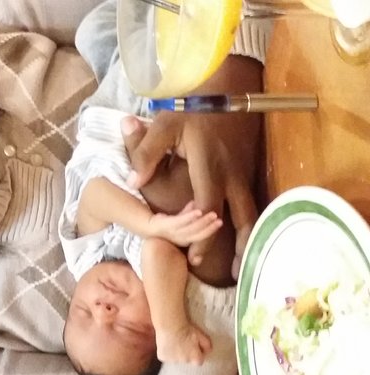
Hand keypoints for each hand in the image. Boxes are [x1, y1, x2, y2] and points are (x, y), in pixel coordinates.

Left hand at [122, 56, 262, 276]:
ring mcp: (244, 174)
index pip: (208, 207)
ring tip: (242, 264)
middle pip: (241, 218)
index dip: (202, 234)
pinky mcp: (249, 172)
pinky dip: (250, 224)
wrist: (227, 89)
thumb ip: (145, 152)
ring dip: (248, 239)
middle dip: (235, 246)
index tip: (193, 258)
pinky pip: (252, 203)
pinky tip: (244, 240)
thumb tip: (133, 181)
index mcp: (209, 167)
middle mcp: (231, 175)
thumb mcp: (164, 125)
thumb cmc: (191, 109)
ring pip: (253, 213)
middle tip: (228, 273)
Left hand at [149, 201, 222, 246]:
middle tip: (220, 221)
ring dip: (203, 222)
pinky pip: (180, 222)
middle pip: (197, 235)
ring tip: (213, 215)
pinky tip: (198, 211)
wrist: (145, 224)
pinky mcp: (166, 225)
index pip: (200, 236)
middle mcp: (179, 239)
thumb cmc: (165, 223)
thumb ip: (189, 213)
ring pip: (191, 229)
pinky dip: (190, 217)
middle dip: (210, 229)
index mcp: (184, 239)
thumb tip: (199, 205)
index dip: (210, 231)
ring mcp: (172, 233)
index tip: (221, 222)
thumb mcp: (180, 218)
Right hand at [156, 324, 212, 364]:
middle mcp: (185, 362)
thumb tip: (208, 352)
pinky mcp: (163, 357)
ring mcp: (173, 361)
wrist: (171, 325)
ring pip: (175, 359)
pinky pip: (165, 357)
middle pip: (186, 360)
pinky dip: (166, 352)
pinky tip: (166, 344)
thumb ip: (207, 346)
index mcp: (196, 359)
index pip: (198, 361)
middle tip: (183, 343)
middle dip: (185, 354)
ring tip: (174, 342)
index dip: (195, 353)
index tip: (192, 347)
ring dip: (175, 353)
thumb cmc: (187, 329)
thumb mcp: (201, 335)